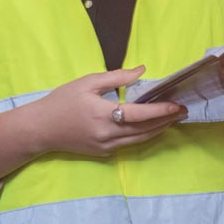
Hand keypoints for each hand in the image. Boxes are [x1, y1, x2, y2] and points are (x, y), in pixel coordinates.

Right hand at [30, 65, 186, 157]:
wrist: (41, 128)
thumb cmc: (62, 100)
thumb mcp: (86, 83)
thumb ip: (116, 77)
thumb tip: (141, 70)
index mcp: (103, 114)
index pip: (140, 114)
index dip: (161, 110)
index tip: (177, 105)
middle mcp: (108, 134)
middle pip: (145, 130)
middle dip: (166, 121)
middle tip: (182, 111)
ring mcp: (107, 147)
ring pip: (140, 140)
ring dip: (158, 130)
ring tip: (172, 120)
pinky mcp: (104, 153)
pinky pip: (129, 144)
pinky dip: (143, 135)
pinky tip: (150, 127)